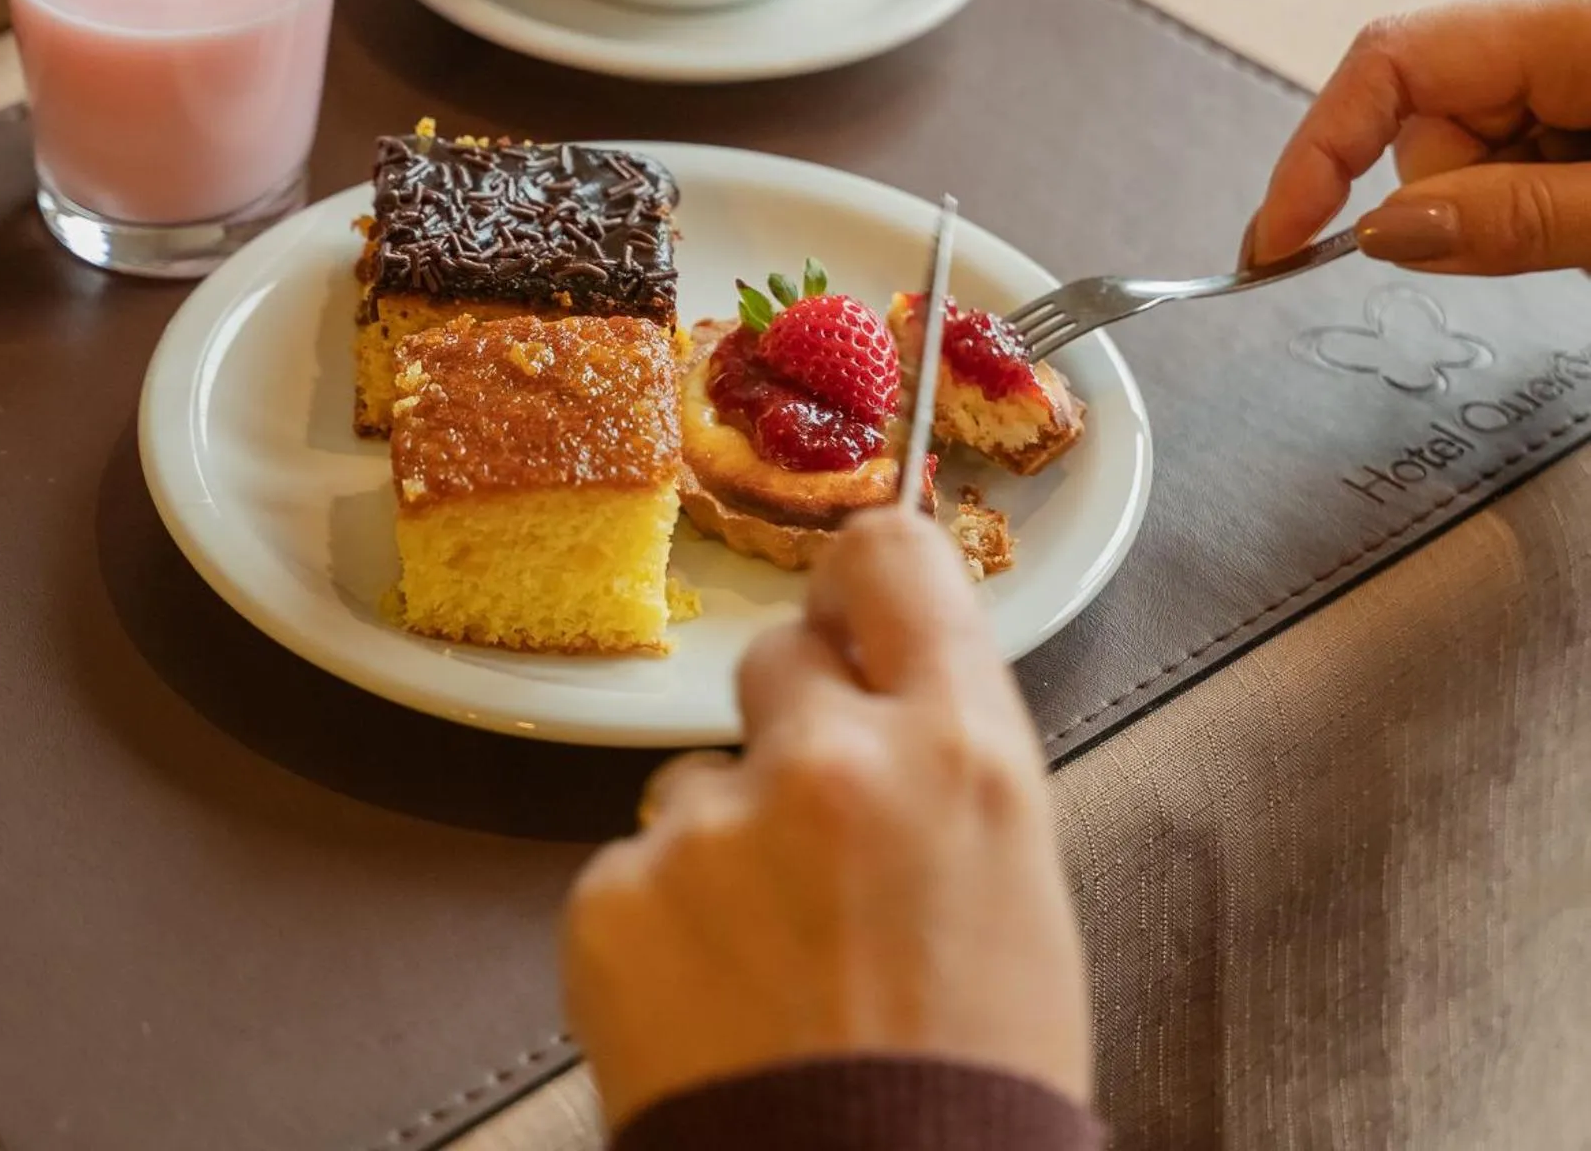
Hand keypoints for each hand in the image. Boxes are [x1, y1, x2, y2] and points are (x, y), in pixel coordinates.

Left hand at [562, 508, 1090, 1129]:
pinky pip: (632, 865)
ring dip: (724, 837)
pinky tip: (713, 1001)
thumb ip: (944, 748)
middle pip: (778, 654)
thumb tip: (886, 666)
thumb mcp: (1014, 874)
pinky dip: (661, 921)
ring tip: (772, 961)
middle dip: (794, 723)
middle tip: (819, 832)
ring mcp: (712, 828)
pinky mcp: (616, 899)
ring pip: (697, 773)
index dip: (863, 578)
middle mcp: (833, 761)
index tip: (849, 609)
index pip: (890, 557)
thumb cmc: (972, 1072)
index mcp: (958, 749)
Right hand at [1245, 0, 1590, 273]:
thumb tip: (1385, 232)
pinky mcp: (1583, 89)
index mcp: (1561, 24)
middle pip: (1429, 123)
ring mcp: (1570, 59)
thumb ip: (1518, 217)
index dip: (1316, 152)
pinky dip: (1543, 204)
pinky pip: (1523, 158)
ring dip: (1515, 211)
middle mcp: (1552, 28)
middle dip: (1458, 206)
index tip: (1276, 244)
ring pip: (1474, 155)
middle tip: (1561, 244)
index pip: (1388, 62)